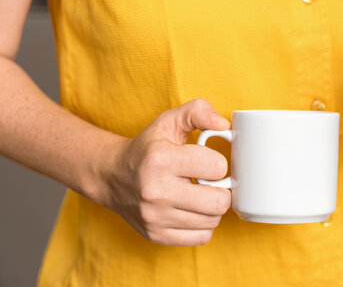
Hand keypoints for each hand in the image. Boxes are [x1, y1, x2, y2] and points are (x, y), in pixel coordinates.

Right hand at [101, 99, 231, 245]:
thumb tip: (224, 124)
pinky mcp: (156, 235)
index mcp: (161, 159)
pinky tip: (191, 209)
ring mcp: (155, 217)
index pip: (217, 168)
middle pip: (219, 202)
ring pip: (212, 221)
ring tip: (198, 194)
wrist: (112, 176)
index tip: (206, 162)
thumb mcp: (169, 120)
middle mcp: (156, 191)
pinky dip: (203, 224)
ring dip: (211, 207)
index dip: (218, 163)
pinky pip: (202, 237)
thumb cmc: (148, 147)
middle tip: (209, 182)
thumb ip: (199, 111)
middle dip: (221, 189)